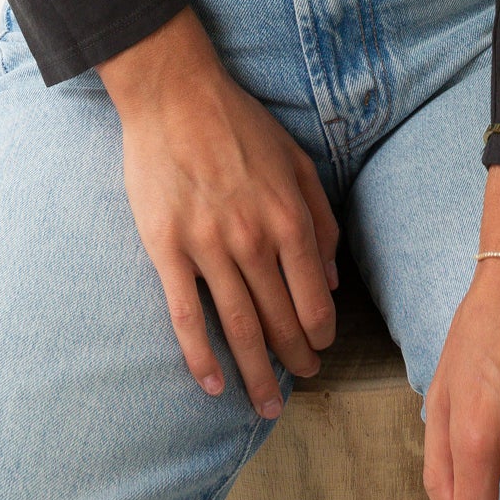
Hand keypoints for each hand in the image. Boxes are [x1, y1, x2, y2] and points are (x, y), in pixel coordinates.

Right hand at [96, 5, 340, 420]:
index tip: (320, 350)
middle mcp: (254, 240)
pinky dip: (200, 356)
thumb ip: (320, 219)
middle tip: (300, 384)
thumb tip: (331, 280)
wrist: (174, 94)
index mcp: (289, 218)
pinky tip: (212, 383)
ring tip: (266, 405)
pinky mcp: (167, 248)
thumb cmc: (239, 124)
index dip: (320, 334)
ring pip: (238, 327)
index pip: (313, 299)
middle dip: (294, 361)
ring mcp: (208, 247)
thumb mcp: (296, 160)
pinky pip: (186, 314)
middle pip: (279, 321)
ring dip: (255, 374)